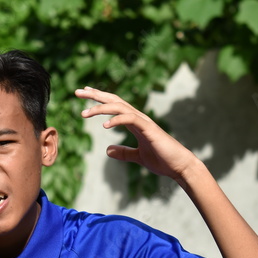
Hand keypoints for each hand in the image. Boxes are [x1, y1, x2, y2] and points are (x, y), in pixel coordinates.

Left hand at [76, 87, 198, 181]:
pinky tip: (105, 125)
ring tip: (85, 113)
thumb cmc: (162, 160)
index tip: (84, 94)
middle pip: (114, 100)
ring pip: (120, 107)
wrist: (180, 166)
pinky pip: (130, 119)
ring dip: (101, 108)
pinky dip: (117, 120)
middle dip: (95, 95)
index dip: (99, 98)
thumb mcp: (138, 157)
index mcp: (135, 122)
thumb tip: (107, 150)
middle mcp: (138, 118)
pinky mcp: (149, 130)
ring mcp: (144, 122)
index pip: (114, 105)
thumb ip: (124, 152)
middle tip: (77, 91)